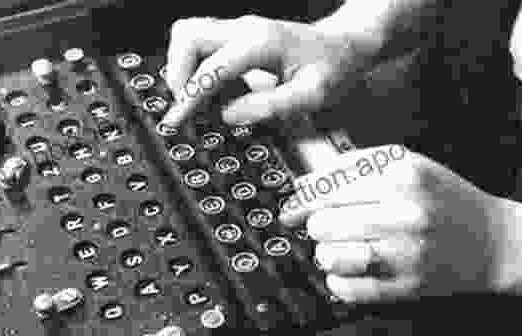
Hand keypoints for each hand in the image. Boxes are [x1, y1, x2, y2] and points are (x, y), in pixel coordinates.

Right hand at [160, 15, 381, 126]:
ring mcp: (238, 28)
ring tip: (195, 99)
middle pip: (187, 37)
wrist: (345, 47)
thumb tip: (228, 115)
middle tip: (186, 108)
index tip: (177, 121)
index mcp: (261, 42)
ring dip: (182, 67)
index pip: (210, 68)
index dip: (189, 97)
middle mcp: (245, 28)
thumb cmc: (332, 70)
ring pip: (188, 34)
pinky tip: (210, 89)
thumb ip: (270, 106)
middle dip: (178, 75)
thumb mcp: (312, 96)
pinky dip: (193, 65)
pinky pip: (200, 42)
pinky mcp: (236, 35)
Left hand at [279, 145, 521, 302]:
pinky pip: (346, 287)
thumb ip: (354, 166)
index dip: (301, 199)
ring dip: (326, 252)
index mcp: (400, 173)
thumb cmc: (442, 198)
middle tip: (330, 226)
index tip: (291, 208)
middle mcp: (402, 211)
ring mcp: (406, 251)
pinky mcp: (407, 285)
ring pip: (328, 254)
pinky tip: (348, 271)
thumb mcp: (406, 164)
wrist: (495, 240)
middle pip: (322, 222)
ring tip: (340, 248)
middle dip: (318, 224)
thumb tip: (301, 186)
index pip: (327, 187)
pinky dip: (337, 280)